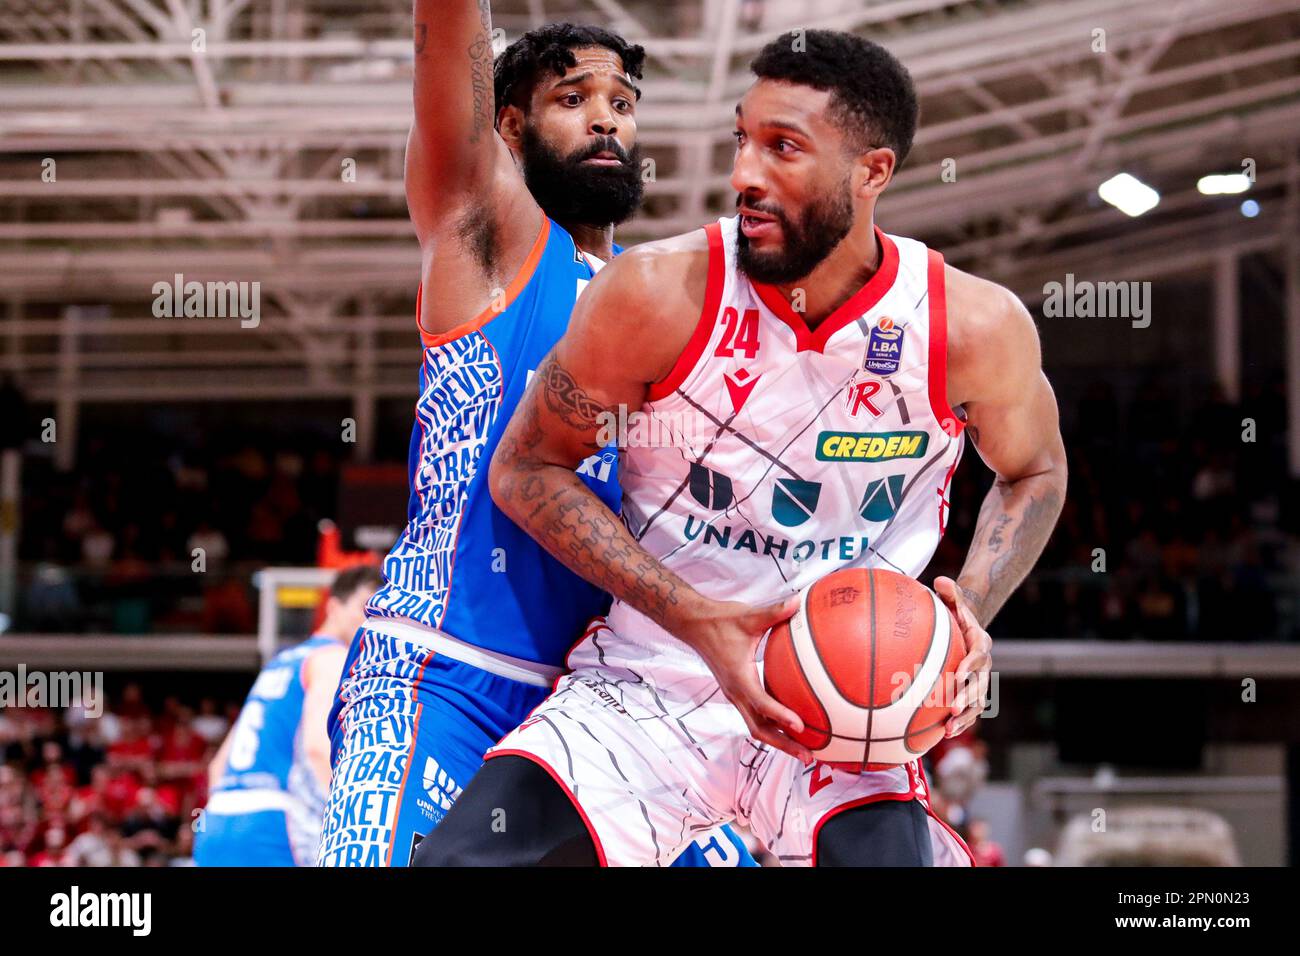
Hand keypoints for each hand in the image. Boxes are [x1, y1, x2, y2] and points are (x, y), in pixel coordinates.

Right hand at [674, 595, 811, 763]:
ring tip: (805, 751)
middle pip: (760, 729)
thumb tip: (798, 603)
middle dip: (784, 745)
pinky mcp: (737, 693)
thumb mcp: (748, 616)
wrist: (695, 625)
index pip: (762, 703)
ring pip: (757, 726)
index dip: (781, 716)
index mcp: (739, 678)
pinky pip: (756, 716)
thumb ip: (774, 612)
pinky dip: (774, 726)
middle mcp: (736, 693)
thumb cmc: (721, 621)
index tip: (801, 726)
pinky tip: (792, 725)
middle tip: (809, 756)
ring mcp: (736, 695)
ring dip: (779, 740)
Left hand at [933, 577, 991, 738]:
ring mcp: (979, 681)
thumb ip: (950, 592)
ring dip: (964, 718)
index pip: (978, 655)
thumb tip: (941, 581)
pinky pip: (968, 711)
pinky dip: (959, 722)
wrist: (967, 630)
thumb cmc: (955, 615)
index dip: (970, 666)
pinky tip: (942, 735)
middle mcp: (983, 665)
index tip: (958, 675)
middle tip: (952, 708)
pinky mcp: (971, 693)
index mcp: (980, 643)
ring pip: (976, 703)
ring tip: (949, 730)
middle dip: (967, 698)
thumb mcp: (954, 602)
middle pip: (980, 684)